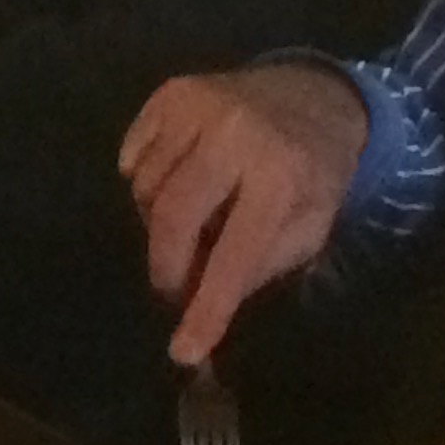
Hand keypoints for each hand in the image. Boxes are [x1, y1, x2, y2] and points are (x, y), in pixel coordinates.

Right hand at [118, 63, 370, 363]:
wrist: (313, 96)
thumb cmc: (312, 174)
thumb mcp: (309, 229)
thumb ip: (259, 268)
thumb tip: (200, 314)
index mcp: (282, 175)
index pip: (236, 253)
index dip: (208, 306)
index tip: (184, 351)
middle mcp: (236, 134)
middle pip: (172, 216)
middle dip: (166, 266)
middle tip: (174, 288)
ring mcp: (197, 106)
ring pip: (144, 188)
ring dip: (158, 221)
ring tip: (191, 222)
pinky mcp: (171, 93)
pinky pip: (131, 156)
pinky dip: (143, 179)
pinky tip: (178, 179)